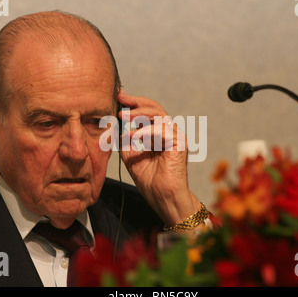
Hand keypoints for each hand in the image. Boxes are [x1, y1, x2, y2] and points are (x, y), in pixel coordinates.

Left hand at [117, 90, 200, 225]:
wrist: (164, 199)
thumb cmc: (151, 183)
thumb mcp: (132, 159)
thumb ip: (127, 143)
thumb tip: (117, 129)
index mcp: (159, 136)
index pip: (148, 114)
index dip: (134, 105)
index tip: (119, 99)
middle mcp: (169, 134)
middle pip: (155, 109)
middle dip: (137, 102)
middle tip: (121, 98)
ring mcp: (176, 137)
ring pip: (159, 115)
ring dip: (139, 113)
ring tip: (123, 115)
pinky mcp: (180, 144)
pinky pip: (161, 130)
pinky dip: (144, 131)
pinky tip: (131, 135)